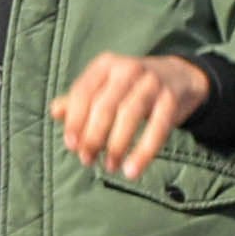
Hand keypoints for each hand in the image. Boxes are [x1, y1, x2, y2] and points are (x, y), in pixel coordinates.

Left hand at [48, 50, 216, 178]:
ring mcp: (151, 82)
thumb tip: (55, 112)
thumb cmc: (131, 87)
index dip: (75, 120)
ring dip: (116, 145)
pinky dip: (144, 151)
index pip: (83, 92)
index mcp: (105, 65)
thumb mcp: (105, 87)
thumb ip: (80, 100)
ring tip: (109, 166)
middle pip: (105, 105)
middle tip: (87, 160)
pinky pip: (158, 128)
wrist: (179, 76)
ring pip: (130, 114)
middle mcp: (128, 68)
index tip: (71, 145)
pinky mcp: (171, 99)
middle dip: (93, 136)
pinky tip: (132, 170)